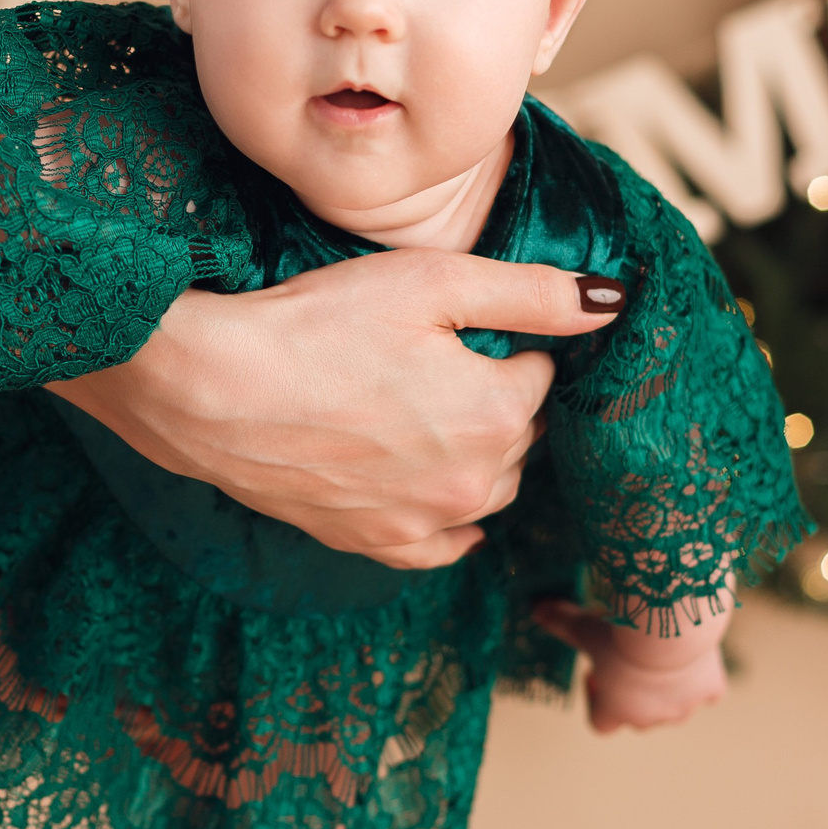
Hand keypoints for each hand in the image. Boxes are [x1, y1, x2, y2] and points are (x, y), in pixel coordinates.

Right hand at [50, 248, 624, 569]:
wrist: (211, 389)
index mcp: (497, 415)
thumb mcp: (433, 282)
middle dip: (495, 400)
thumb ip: (533, 293)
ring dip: (473, 455)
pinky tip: (429, 489)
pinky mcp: (372, 543)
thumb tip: (616, 299)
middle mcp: (472, 483)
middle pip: (519, 438)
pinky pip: (440, 546)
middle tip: (436, 360)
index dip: (502, 342)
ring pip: (485, 491)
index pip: (540, 375)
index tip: (457, 324)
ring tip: (418, 408)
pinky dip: (446, 519)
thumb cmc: (318, 323)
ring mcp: (422, 522)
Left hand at [533, 600, 730, 733]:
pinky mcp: (710, 689)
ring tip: (661, 653)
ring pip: (675, 709)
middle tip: (628, 660)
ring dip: (667, 689)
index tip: (596, 672)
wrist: (669, 629)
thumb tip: (536, 609)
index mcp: (616, 710)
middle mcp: (651, 718)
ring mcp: (684, 707)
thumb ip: (560, 621)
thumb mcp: (583, 626)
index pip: (601, 725)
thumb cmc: (621, 634)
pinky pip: (709, 693)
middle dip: (633, 694)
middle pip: (639, 718)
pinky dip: (704, 680)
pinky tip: (695, 657)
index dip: (595, 700)